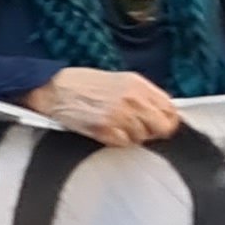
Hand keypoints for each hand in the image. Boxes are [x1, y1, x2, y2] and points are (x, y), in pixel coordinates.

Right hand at [24, 66, 182, 146]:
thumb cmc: (81, 84)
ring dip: (130, 136)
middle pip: (162, 127)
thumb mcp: (119, 80)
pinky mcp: (105, 129)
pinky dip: (116, 140)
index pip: (170, 110)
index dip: (166, 120)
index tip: (159, 124)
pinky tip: (105, 130)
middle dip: (152, 131)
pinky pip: (124, 143)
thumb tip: (159, 112)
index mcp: (138, 85)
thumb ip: (142, 95)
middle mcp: (132, 99)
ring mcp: (119, 115)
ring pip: (142, 138)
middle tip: (138, 129)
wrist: (53, 88)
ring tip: (114, 126)